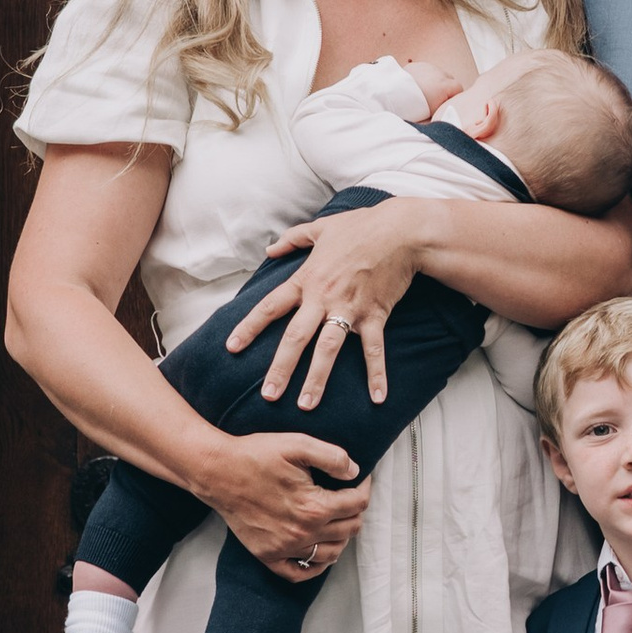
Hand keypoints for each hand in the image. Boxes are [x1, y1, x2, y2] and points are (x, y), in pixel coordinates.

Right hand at [194, 429, 372, 578]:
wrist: (217, 471)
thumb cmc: (255, 455)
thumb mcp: (297, 444)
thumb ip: (332, 457)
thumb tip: (355, 472)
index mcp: (314, 507)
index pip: (358, 504)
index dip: (364, 487)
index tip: (360, 478)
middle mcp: (302, 533)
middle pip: (350, 529)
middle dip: (355, 510)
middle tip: (348, 495)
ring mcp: (284, 548)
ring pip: (332, 553)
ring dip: (341, 535)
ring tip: (337, 518)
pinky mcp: (268, 555)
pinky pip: (300, 573)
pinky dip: (316, 566)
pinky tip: (320, 550)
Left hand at [223, 201, 422, 410]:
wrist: (400, 230)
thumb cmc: (361, 226)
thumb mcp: (321, 227)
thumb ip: (293, 239)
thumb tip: (270, 249)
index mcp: (307, 279)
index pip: (270, 307)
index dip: (249, 327)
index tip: (231, 347)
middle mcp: (323, 298)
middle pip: (295, 337)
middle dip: (280, 368)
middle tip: (268, 395)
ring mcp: (349, 309)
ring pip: (327, 349)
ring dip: (316, 379)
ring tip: (306, 405)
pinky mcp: (374, 315)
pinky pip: (374, 350)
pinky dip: (377, 374)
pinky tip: (378, 398)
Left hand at [409, 61, 467, 111]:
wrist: (390, 96)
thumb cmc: (411, 108)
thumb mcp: (433, 114)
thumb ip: (445, 109)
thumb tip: (450, 112)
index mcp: (445, 85)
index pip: (459, 89)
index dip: (453, 98)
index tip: (446, 105)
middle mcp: (438, 73)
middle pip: (449, 79)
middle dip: (445, 89)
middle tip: (434, 100)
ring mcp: (427, 66)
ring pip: (438, 74)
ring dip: (435, 82)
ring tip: (424, 93)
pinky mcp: (416, 64)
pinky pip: (426, 70)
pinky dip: (424, 77)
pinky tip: (416, 86)